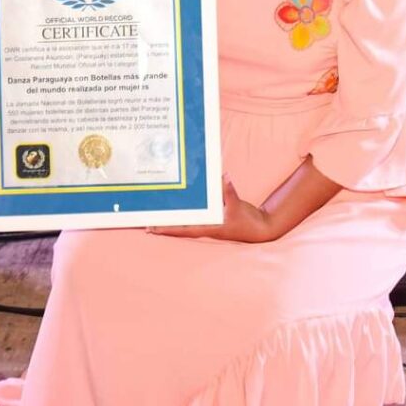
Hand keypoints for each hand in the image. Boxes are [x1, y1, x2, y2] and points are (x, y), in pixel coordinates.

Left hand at [147, 175, 274, 242]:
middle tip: (145, 222)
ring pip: (187, 220)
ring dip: (174, 218)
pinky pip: (198, 213)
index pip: (182, 229)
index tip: (151, 228)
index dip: (166, 229)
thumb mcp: (238, 206)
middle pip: (180, 226)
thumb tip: (224, 177)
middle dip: (164, 224)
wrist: (260, 228)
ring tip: (157, 214)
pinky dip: (189, 209)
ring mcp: (209, 222)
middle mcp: (205, 226)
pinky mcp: (215, 217)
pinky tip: (181, 204)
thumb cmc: (247, 222)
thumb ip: (229, 192)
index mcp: (208, 228)